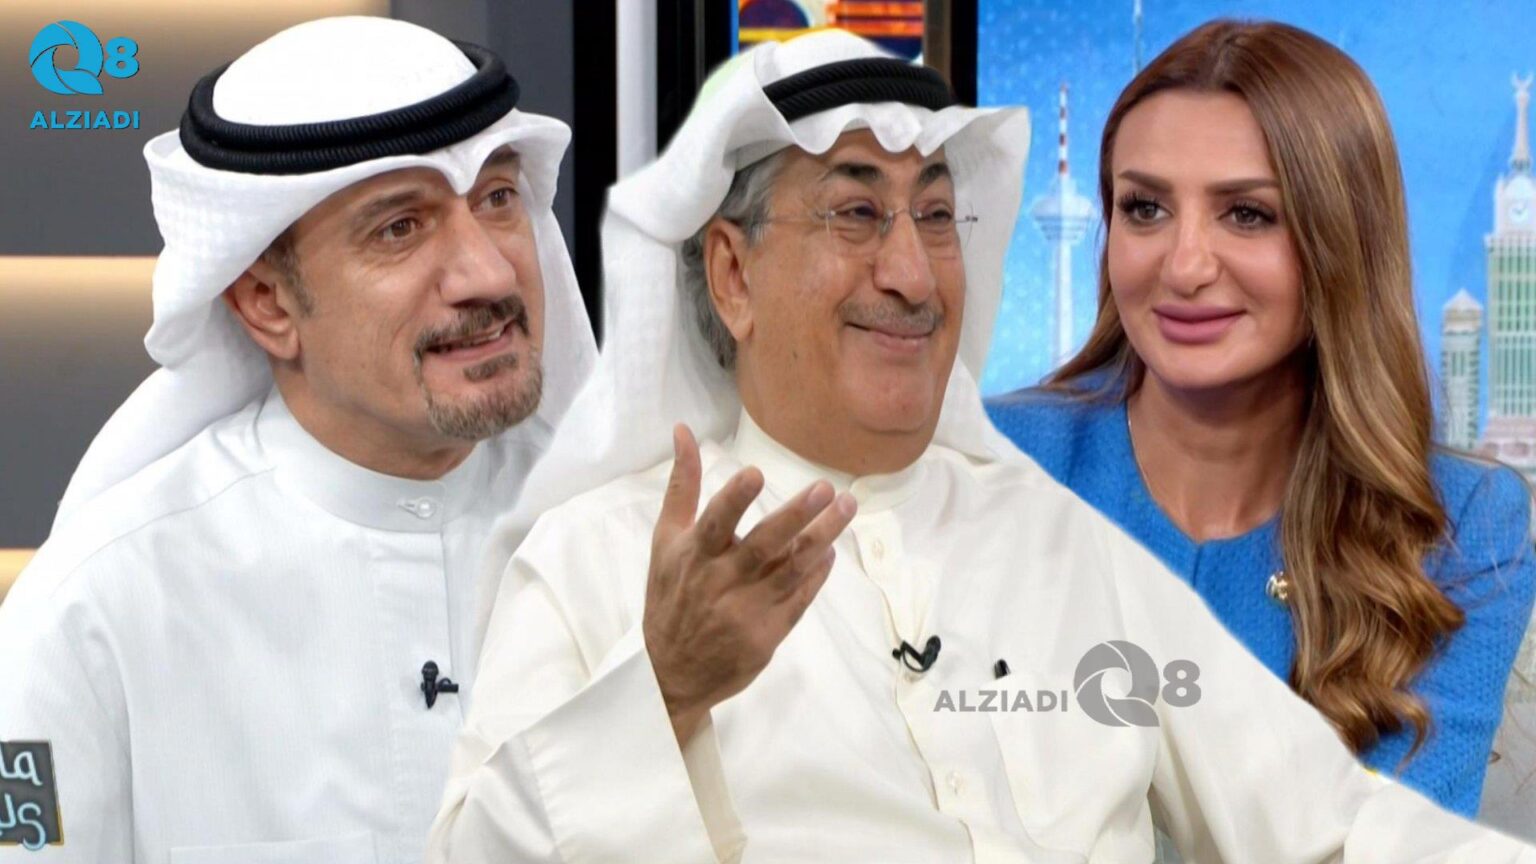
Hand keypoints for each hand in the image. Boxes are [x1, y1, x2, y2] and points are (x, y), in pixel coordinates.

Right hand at [643, 424, 856, 743]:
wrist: (672, 673)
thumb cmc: (670, 596)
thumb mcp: (665, 540)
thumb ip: (682, 486)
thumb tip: (684, 432)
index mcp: (693, 556)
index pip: (715, 523)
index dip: (735, 500)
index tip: (756, 474)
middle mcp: (720, 582)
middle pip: (764, 545)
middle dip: (795, 516)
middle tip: (826, 488)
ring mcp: (747, 611)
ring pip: (791, 570)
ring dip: (821, 538)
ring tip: (846, 508)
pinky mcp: (767, 634)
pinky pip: (799, 599)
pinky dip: (816, 575)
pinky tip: (831, 552)